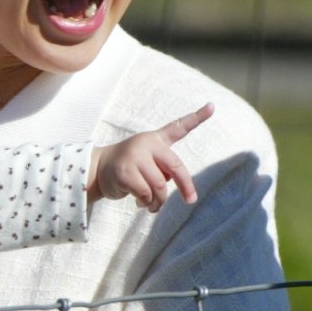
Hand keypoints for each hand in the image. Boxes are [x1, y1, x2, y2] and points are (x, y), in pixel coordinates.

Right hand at [90, 103, 212, 211]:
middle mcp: (147, 144)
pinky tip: (140, 203)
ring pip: (159, 186)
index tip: (212, 106)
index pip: (178, 126)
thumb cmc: (130, 166)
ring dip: (159, 201)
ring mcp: (134, 157)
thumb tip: (168, 188)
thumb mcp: (148, 160)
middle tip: (190, 200)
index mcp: (156, 139)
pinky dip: (146, 203)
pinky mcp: (124, 172)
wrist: (99, 169)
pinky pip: (145, 194)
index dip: (197, 117)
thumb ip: (162, 168)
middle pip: (175, 167)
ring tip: (152, 204)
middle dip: (186, 186)